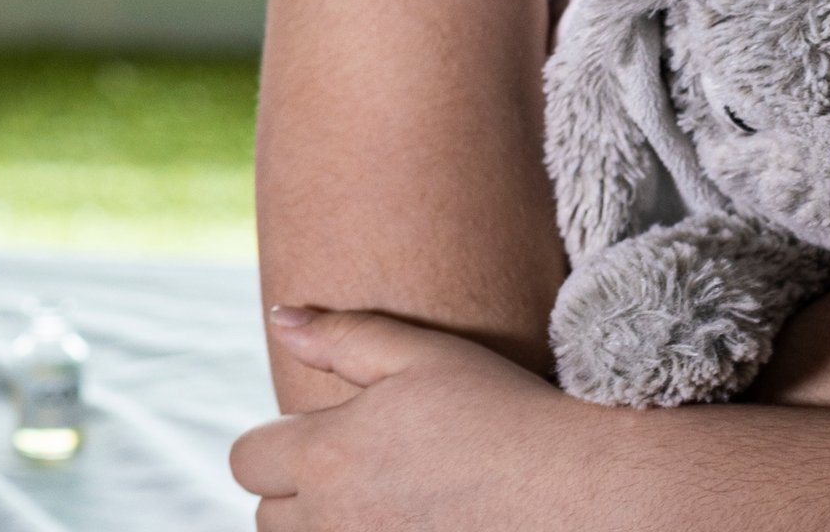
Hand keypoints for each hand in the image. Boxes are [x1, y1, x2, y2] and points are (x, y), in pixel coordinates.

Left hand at [234, 307, 599, 530]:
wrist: (582, 494)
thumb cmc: (504, 415)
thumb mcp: (422, 356)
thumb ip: (341, 336)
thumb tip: (279, 318)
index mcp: (326, 457)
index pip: (248, 461)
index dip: (275, 447)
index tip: (317, 439)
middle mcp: (335, 521)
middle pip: (268, 520)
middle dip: (296, 496)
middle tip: (356, 475)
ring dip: (325, 528)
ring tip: (382, 504)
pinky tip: (406, 525)